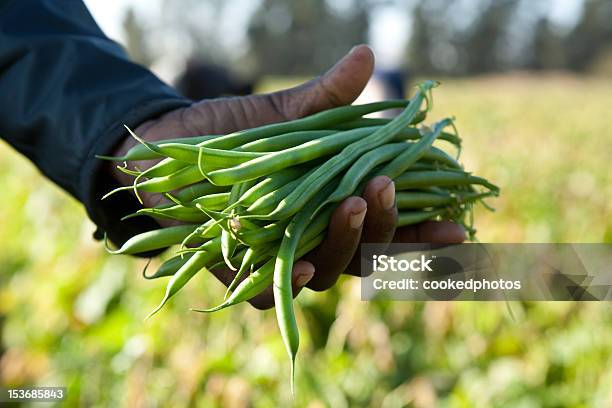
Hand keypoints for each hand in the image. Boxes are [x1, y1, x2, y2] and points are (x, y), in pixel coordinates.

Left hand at [111, 45, 465, 308]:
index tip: (457, 226)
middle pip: (365, 252)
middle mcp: (316, 242)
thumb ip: (326, 101)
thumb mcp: (281, 116)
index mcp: (336, 209)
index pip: (388, 229)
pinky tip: (303, 262)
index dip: (423, 233)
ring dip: (344, 243)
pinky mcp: (242, 276)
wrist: (166, 154)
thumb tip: (367, 56)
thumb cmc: (229, 135)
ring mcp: (282, 262)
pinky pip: (272, 291)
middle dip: (383, 225)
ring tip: (350, 203)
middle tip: (384, 186)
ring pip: (327, 271)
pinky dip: (289, 281)